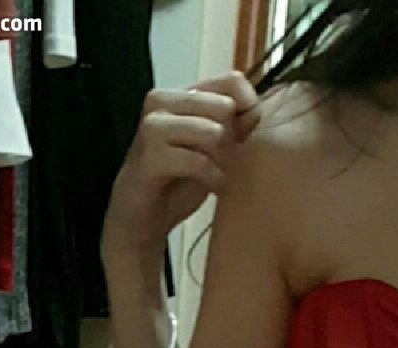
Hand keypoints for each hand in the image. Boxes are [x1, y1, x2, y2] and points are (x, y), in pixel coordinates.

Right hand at [104, 71, 262, 259]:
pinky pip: (199, 162)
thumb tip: (255, 108)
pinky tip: (213, 188)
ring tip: (215, 175)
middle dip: (232, 141)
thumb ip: (234, 125)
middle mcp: (162, 101)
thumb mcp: (213, 150)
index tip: (244, 136)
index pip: (232, 82)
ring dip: (222, 161)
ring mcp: (153, 126)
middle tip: (222, 163)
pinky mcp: (150, 155)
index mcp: (180, 95)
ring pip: (213, 133)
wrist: (142, 216)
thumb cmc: (178, 181)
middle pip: (225, 107)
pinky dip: (214, 179)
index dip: (250, 107)